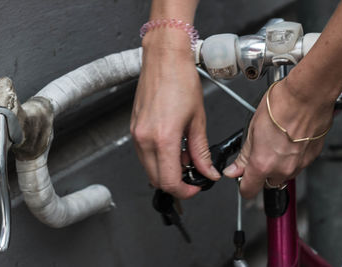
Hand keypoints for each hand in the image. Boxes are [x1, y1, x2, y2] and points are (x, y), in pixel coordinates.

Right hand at [130, 30, 220, 198]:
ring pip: (149, 168)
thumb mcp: (198, 119)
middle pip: (156, 179)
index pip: (169, 181)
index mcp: (163, 138)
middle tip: (192, 174)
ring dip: (166, 170)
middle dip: (175, 183)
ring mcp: (136, 134)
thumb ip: (201, 151)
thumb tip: (207, 170)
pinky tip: (172, 146)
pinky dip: (158, 158)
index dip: (184, 191)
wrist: (164, 59)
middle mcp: (145, 139)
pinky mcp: (134, 129)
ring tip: (184, 156)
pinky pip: (144, 154)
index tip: (194, 188)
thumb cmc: (180, 80)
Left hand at [223, 78, 333, 198]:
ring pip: (284, 175)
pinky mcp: (312, 157)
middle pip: (267, 183)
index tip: (241, 178)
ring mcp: (300, 164)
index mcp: (263, 164)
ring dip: (277, 166)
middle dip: (261, 173)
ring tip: (275, 142)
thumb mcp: (252, 130)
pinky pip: (298, 164)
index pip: (249, 190)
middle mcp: (282, 169)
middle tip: (259, 153)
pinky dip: (291, 157)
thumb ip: (244, 156)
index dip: (243, 185)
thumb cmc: (280, 106)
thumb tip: (234, 170)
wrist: (307, 95)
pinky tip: (289, 140)